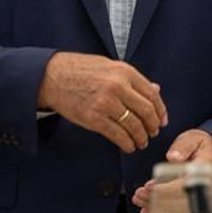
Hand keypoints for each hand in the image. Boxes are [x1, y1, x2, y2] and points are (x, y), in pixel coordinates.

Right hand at [37, 52, 167, 152]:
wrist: (50, 76)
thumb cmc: (77, 69)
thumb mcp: (108, 66)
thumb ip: (131, 78)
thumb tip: (155, 89)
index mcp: (124, 72)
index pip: (152, 95)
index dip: (161, 110)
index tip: (162, 120)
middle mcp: (118, 87)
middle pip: (146, 112)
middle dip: (152, 126)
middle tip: (153, 133)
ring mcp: (105, 103)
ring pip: (133, 126)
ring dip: (141, 137)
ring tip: (141, 142)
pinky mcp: (93, 118)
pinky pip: (117, 135)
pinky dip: (126, 143)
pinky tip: (128, 146)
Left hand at [131, 128, 211, 212]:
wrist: (207, 153)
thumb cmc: (198, 146)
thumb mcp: (191, 140)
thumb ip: (183, 147)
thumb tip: (174, 157)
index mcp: (205, 172)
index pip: (186, 184)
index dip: (167, 188)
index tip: (149, 187)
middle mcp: (206, 188)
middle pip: (180, 201)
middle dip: (156, 199)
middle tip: (139, 194)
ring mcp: (200, 197)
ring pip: (177, 210)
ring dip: (155, 206)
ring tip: (138, 199)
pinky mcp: (192, 202)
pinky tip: (146, 210)